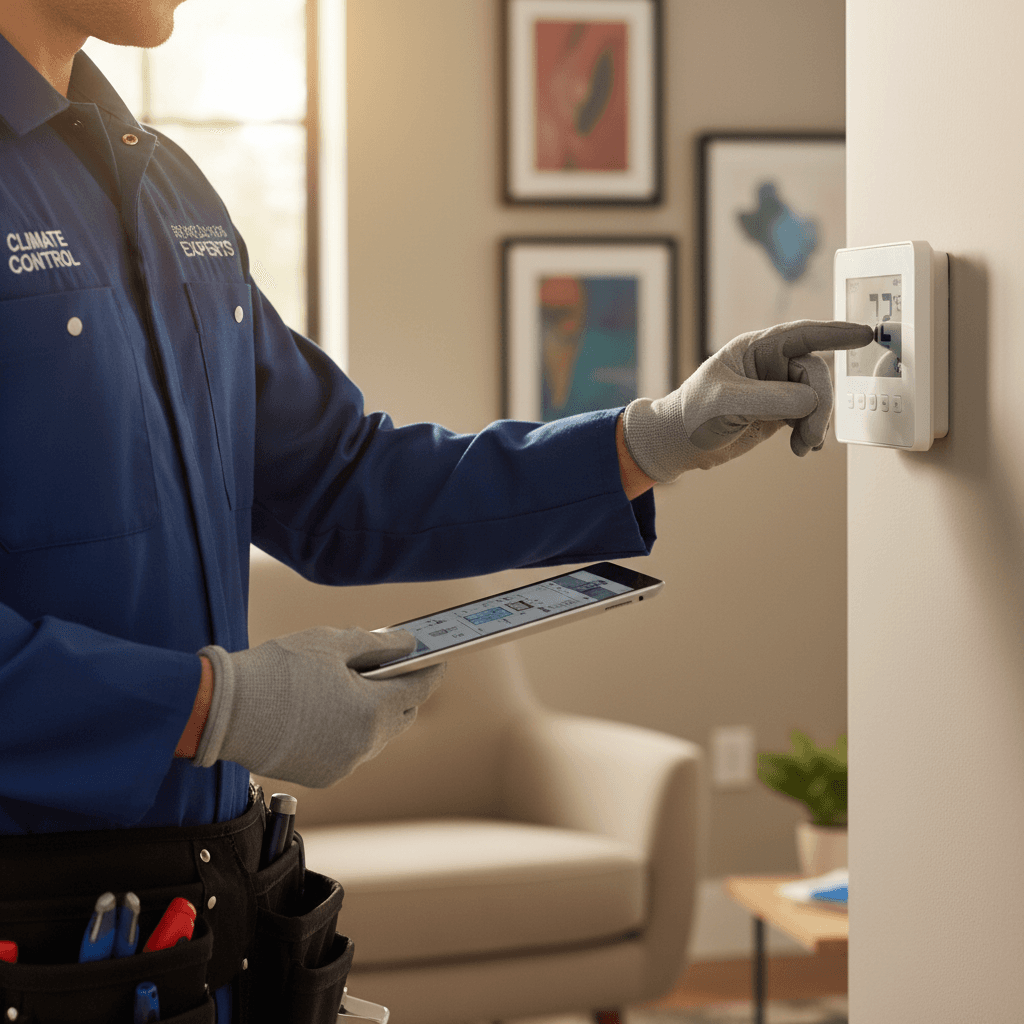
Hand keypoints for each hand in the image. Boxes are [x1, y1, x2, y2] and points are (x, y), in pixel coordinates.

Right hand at [193, 627, 443, 787]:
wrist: (225, 711)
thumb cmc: (278, 671)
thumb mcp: (332, 643)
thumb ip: (378, 644)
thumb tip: (408, 644)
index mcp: (372, 710)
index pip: (419, 689)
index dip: (431, 672)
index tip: (437, 661)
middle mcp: (364, 744)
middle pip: (401, 717)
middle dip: (404, 693)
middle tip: (396, 669)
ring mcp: (344, 764)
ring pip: (376, 737)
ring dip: (375, 715)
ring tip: (359, 688)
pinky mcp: (323, 775)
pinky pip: (351, 752)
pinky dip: (350, 732)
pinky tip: (332, 711)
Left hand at [621, 320, 873, 481]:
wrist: (678, 444)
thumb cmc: (692, 414)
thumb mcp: (728, 403)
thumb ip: (771, 398)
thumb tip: (812, 400)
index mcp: (755, 349)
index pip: (802, 335)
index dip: (835, 334)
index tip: (865, 335)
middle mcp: (769, 364)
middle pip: (814, 375)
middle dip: (820, 405)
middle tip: (809, 435)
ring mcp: (776, 389)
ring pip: (816, 398)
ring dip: (816, 423)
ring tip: (802, 446)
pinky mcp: (778, 412)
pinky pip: (809, 417)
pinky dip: (811, 433)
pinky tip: (802, 448)